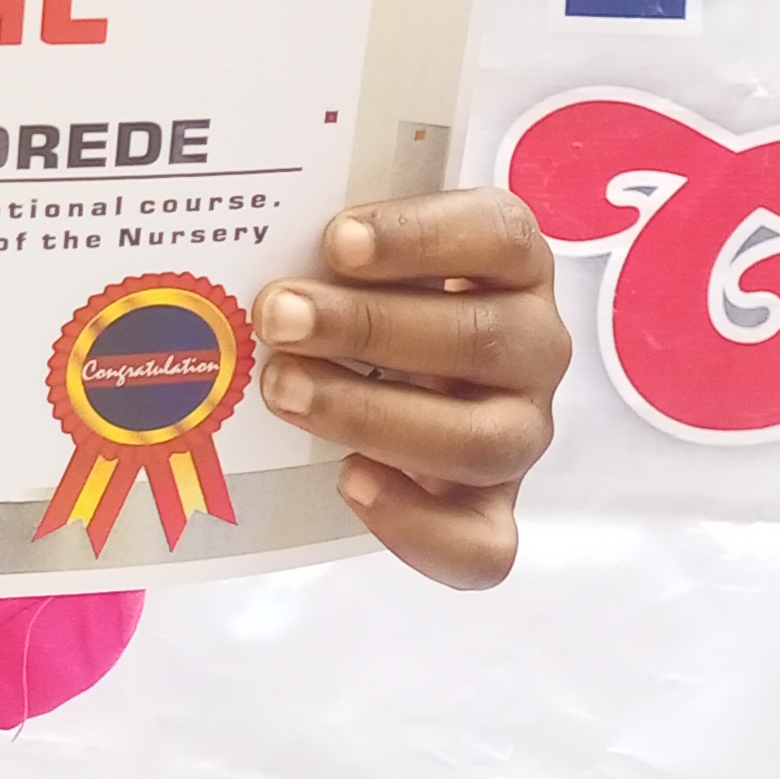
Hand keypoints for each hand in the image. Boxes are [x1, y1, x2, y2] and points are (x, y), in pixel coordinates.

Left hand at [252, 187, 566, 590]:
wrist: (394, 387)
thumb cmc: (371, 299)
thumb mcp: (362, 260)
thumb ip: (333, 249)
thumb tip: (247, 235)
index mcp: (512, 265)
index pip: (502, 236)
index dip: (423, 237)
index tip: (337, 240)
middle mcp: (532, 347)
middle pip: (481, 338)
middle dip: (367, 327)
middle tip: (277, 316)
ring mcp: (519, 432)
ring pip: (479, 440)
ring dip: (372, 415)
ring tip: (284, 390)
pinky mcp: (492, 510)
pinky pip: (482, 543)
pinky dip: (415, 522)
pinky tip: (348, 481)